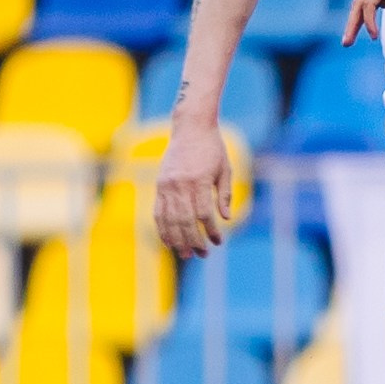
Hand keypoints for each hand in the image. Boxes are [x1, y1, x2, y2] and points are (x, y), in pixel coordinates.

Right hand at [153, 117, 232, 257]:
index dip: (210, 230)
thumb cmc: (212, 149)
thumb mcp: (224, 170)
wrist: (191, 128)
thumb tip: (226, 219)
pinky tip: (169, 241)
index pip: (203, 213)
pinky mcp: (159, 185)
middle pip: (185, 220)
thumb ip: (224, 195)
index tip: (218, 242)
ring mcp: (166, 186)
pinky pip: (158, 212)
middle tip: (202, 255)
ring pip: (169, 219)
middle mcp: (180, 185)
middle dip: (194, 241)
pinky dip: (162, 228)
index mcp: (198, 180)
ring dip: (177, 239)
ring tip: (186, 254)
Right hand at [342, 0, 384, 43]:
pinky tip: (363, 28)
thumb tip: (373, 7)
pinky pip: (372, 1)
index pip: (368, 1)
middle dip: (353, 23)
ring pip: (364, 2)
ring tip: (349, 40)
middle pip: (360, 1)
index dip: (368, 20)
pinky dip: (368, 15)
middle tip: (346, 43)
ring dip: (357, 21)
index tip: (373, 37)